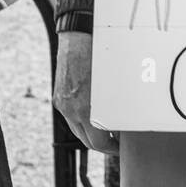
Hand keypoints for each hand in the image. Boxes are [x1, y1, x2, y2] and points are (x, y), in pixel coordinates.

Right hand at [53, 30, 117, 154]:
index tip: (120, 148)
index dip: (111, 149)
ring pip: (77, 129)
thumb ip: (117, 106)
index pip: (97, 143)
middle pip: (85, 141)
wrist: (78, 37)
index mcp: (85, 109)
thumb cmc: (99, 56)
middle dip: (102, 145)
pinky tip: (93, 114)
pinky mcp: (59, 97)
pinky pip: (71, 116)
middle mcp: (71, 110)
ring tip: (106, 130)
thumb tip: (126, 120)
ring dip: (91, 133)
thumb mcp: (113, 83)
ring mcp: (63, 104)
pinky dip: (83, 119)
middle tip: (116, 143)